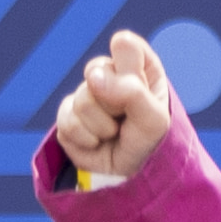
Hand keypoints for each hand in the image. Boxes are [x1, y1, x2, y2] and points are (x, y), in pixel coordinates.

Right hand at [46, 28, 179, 192]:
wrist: (130, 176)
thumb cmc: (151, 143)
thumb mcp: (154, 120)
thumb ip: (131, 92)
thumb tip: (93, 77)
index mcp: (140, 65)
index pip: (125, 45)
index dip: (128, 69)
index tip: (140, 91)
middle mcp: (113, 74)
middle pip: (98, 70)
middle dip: (114, 103)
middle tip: (126, 120)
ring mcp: (88, 93)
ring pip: (82, 98)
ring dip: (102, 125)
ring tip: (114, 134)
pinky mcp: (69, 115)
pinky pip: (66, 119)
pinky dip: (85, 138)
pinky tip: (97, 143)